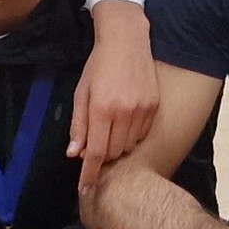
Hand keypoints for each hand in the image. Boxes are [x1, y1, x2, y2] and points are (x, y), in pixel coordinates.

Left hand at [72, 3, 160, 189]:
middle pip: (112, 152)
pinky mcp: (154, 106)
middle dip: (102, 155)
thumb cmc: (99, 65)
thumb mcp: (82, 93)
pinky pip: (142, 134)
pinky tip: (126, 120)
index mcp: (101, 109)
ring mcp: (141, 110)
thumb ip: (79, 125)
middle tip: (96, 145)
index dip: (89, 173)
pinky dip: (132, 134)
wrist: (127, 40)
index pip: (95, 152)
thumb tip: (74, 154)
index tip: (86, 187)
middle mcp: (123, 112)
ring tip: (111, 129)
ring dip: (117, 145)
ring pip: (128, 145)